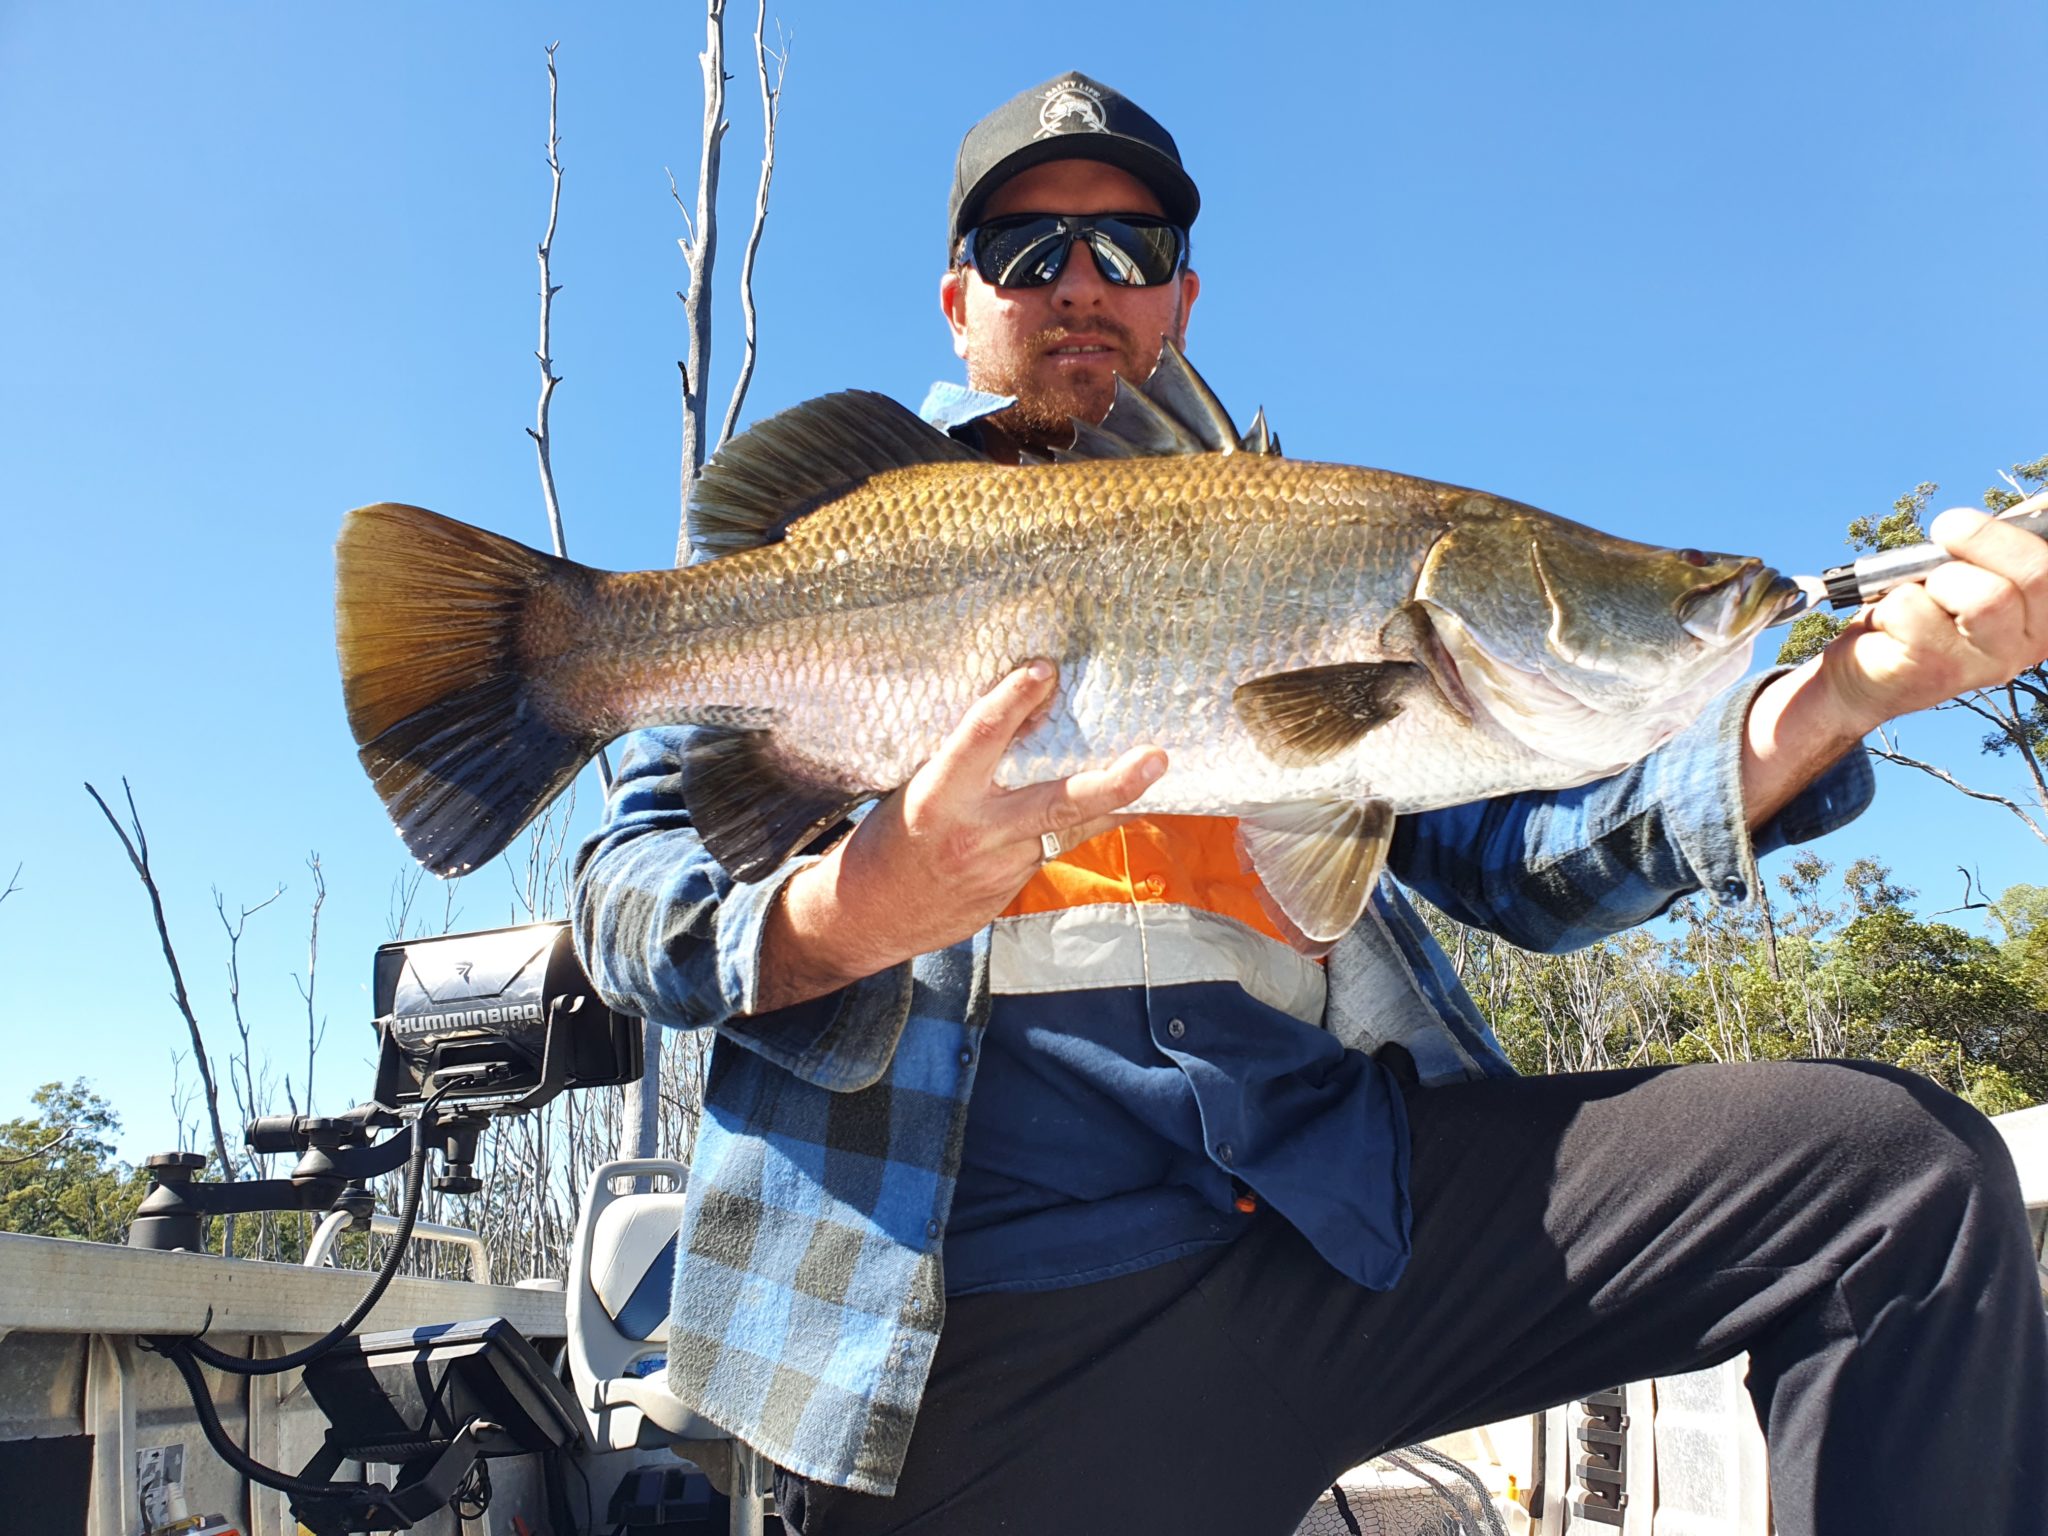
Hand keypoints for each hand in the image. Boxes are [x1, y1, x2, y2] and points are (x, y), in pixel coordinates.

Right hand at [755, 660, 1166, 1009]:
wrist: (869, 916)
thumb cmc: (891, 838)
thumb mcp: (917, 788)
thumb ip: (971, 760)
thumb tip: (1030, 711)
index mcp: (939, 796)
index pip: (981, 737)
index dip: (1013, 700)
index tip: (1044, 669)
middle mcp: (977, 832)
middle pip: (1057, 800)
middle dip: (1112, 782)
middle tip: (1155, 759)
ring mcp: (1002, 866)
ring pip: (1073, 826)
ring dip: (1118, 802)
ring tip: (1158, 771)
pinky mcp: (1014, 888)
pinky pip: (1058, 845)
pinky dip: (1087, 823)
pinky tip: (1120, 805)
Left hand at [1819, 508, 2047, 728]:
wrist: (1861, 676)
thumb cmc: (1918, 613)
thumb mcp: (1965, 571)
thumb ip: (2000, 544)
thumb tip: (2036, 506)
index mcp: (2044, 615)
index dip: (2023, 534)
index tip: (1977, 522)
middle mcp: (2030, 644)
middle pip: (2036, 575)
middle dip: (1983, 537)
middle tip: (1946, 528)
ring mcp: (1988, 663)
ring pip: (1985, 597)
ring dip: (1937, 581)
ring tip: (1917, 596)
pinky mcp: (1939, 672)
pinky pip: (1915, 609)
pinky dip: (1890, 604)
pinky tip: (1889, 625)